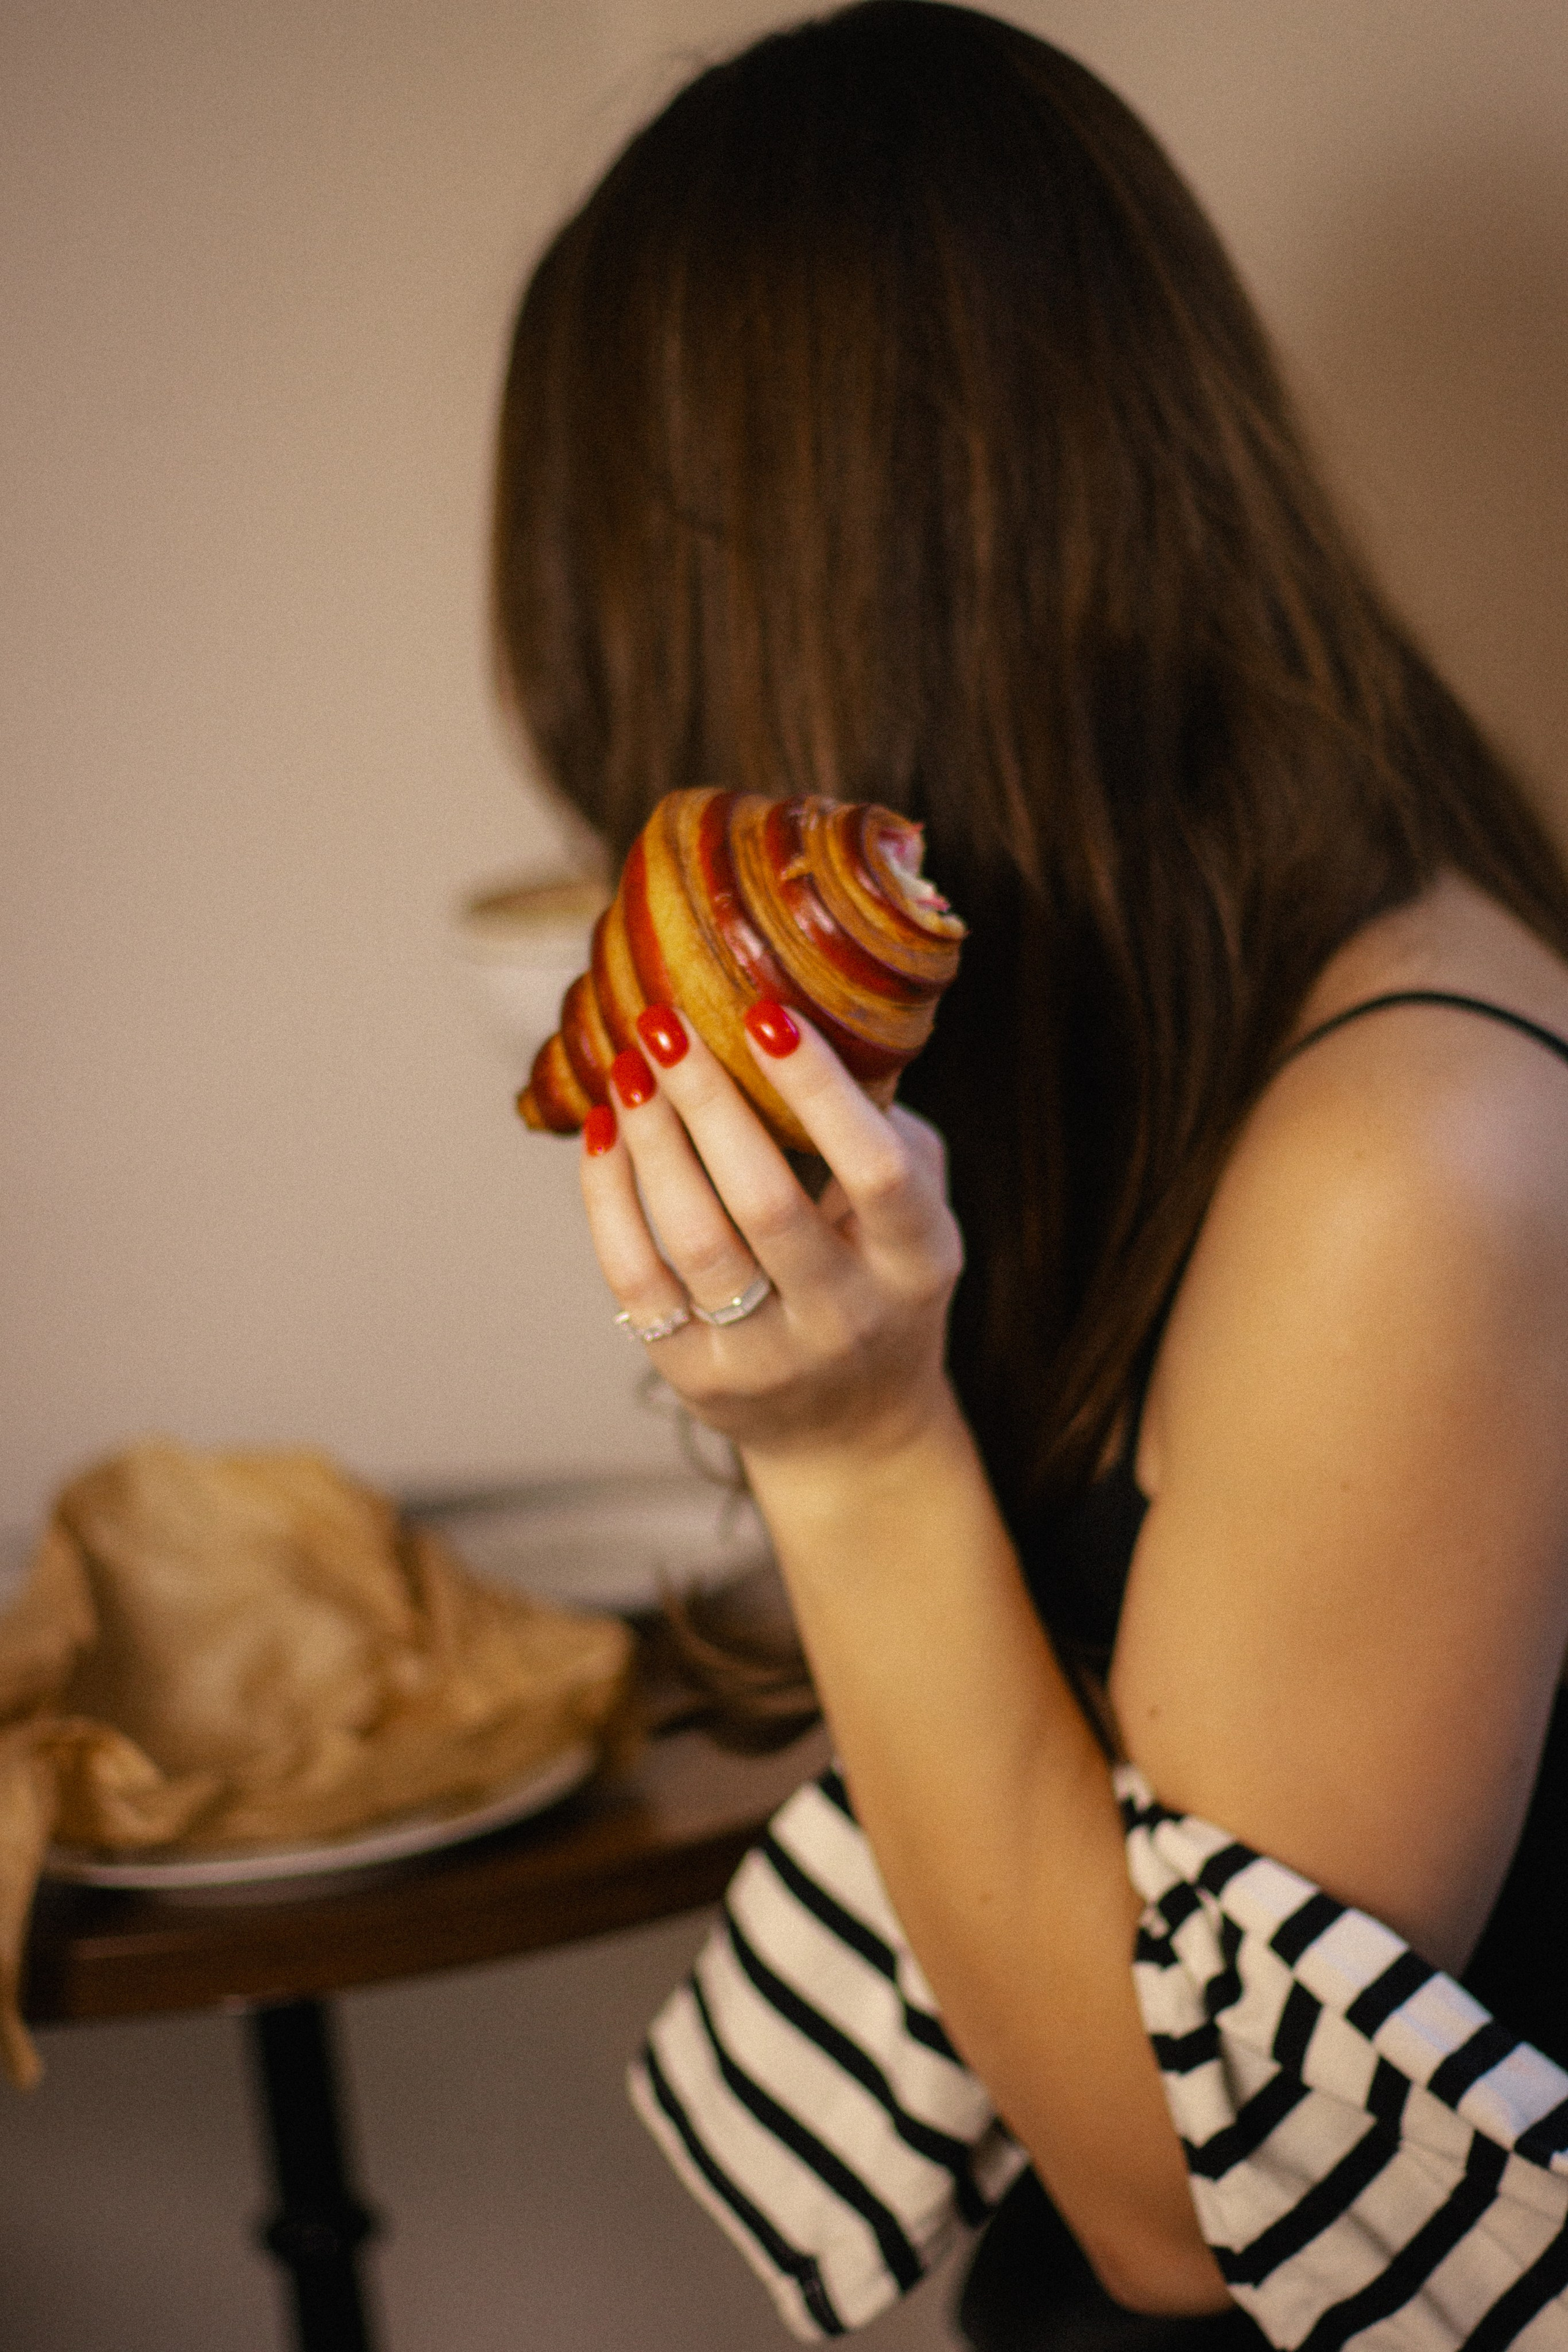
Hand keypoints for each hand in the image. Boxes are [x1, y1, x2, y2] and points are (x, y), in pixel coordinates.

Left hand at [578, 1002, 963, 1462]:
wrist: (851, 1429)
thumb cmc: (880, 1278)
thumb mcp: (912, 1211)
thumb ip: (881, 1126)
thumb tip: (815, 1010)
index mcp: (917, 1262)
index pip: (876, 1171)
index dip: (820, 1091)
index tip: (766, 1016)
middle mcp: (847, 1315)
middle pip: (768, 1203)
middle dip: (708, 1101)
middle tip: (665, 1024)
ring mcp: (769, 1357)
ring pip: (696, 1240)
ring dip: (653, 1142)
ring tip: (627, 1068)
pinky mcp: (697, 1376)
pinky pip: (638, 1277)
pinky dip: (610, 1197)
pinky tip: (602, 1133)